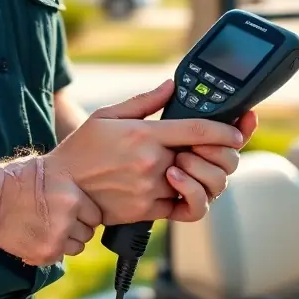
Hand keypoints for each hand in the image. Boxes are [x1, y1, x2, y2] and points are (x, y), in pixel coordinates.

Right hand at [0, 156, 102, 265]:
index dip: (85, 214)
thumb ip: (70, 186)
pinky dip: (51, 250)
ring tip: (48, 229)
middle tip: (59, 220)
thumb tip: (85, 193)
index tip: (74, 212)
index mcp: (73, 197)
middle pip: (87, 233)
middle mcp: (68, 220)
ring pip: (76, 248)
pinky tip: (37, 237)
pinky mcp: (44, 255)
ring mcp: (56, 240)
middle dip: (76, 228)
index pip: (96, 215)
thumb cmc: (15, 180)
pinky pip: (59, 257)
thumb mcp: (48, 171)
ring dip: (66, 241)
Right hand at [45, 80, 246, 224]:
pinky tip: (185, 188)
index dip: (225, 130)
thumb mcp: (107, 116)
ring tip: (196, 169)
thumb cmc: (81, 150)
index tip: (237, 131)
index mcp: (144, 135)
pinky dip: (191, 198)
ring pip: (198, 185)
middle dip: (220, 155)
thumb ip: (144, 101)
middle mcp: (152, 162)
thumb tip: (170, 87)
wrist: (61, 188)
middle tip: (218, 151)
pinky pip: (184, 208)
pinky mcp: (147, 211)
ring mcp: (151, 189)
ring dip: (205, 178)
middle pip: (205, 159)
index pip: (198, 130)